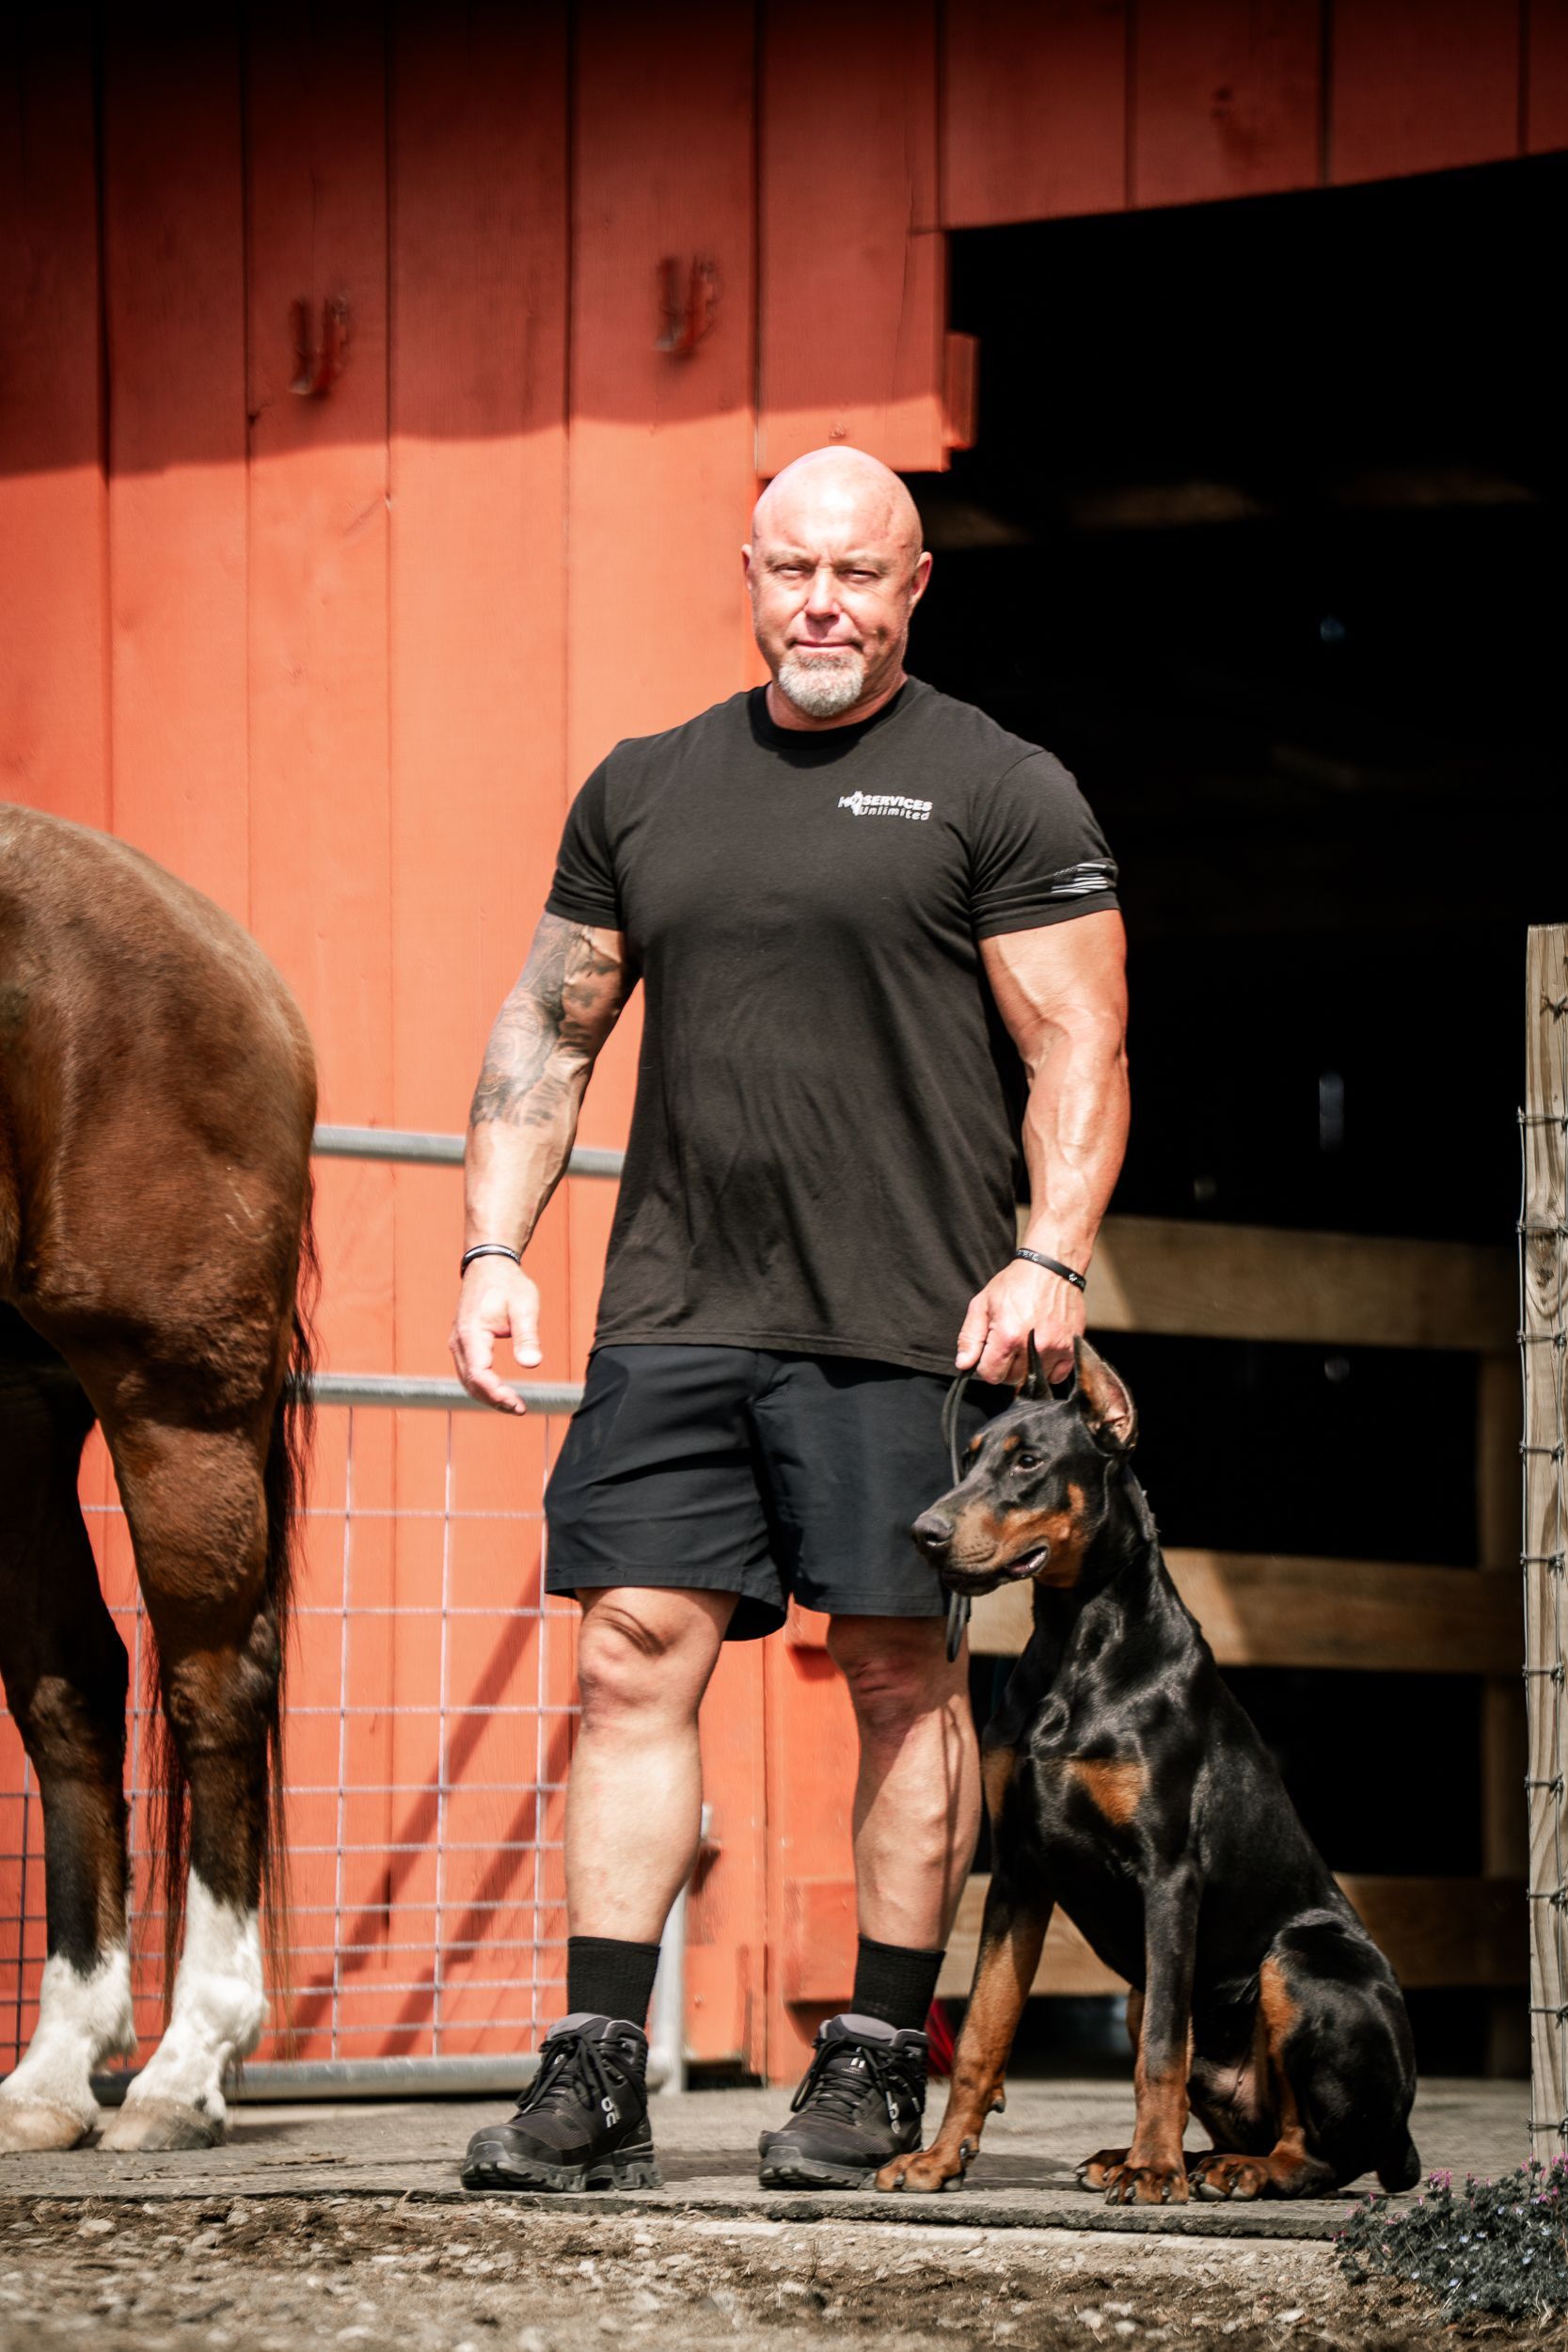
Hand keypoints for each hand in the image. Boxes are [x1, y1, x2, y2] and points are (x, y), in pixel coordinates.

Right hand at [449, 1261, 541, 1413]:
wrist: (489, 1265)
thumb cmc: (508, 1284)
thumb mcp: (525, 1306)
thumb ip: (527, 1336)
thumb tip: (532, 1365)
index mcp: (471, 1333)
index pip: (479, 1373)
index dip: (496, 1393)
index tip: (517, 1403)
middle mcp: (459, 1341)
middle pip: (471, 1382)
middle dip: (494, 1400)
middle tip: (519, 1409)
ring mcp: (458, 1343)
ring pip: (468, 1380)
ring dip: (488, 1396)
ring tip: (513, 1405)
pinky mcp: (463, 1344)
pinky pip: (469, 1372)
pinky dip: (484, 1385)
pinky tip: (502, 1392)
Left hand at [955, 1257, 1085, 1386]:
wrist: (1052, 1268)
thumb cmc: (1016, 1283)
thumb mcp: (982, 1304)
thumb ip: (970, 1337)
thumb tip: (964, 1364)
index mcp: (1007, 1336)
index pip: (990, 1374)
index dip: (986, 1365)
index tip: (990, 1352)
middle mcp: (1033, 1346)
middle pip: (1011, 1379)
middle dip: (1005, 1366)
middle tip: (1009, 1344)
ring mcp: (1055, 1349)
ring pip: (1033, 1380)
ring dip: (1027, 1369)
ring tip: (1026, 1344)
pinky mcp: (1071, 1348)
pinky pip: (1057, 1376)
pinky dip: (1049, 1370)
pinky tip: (1043, 1351)